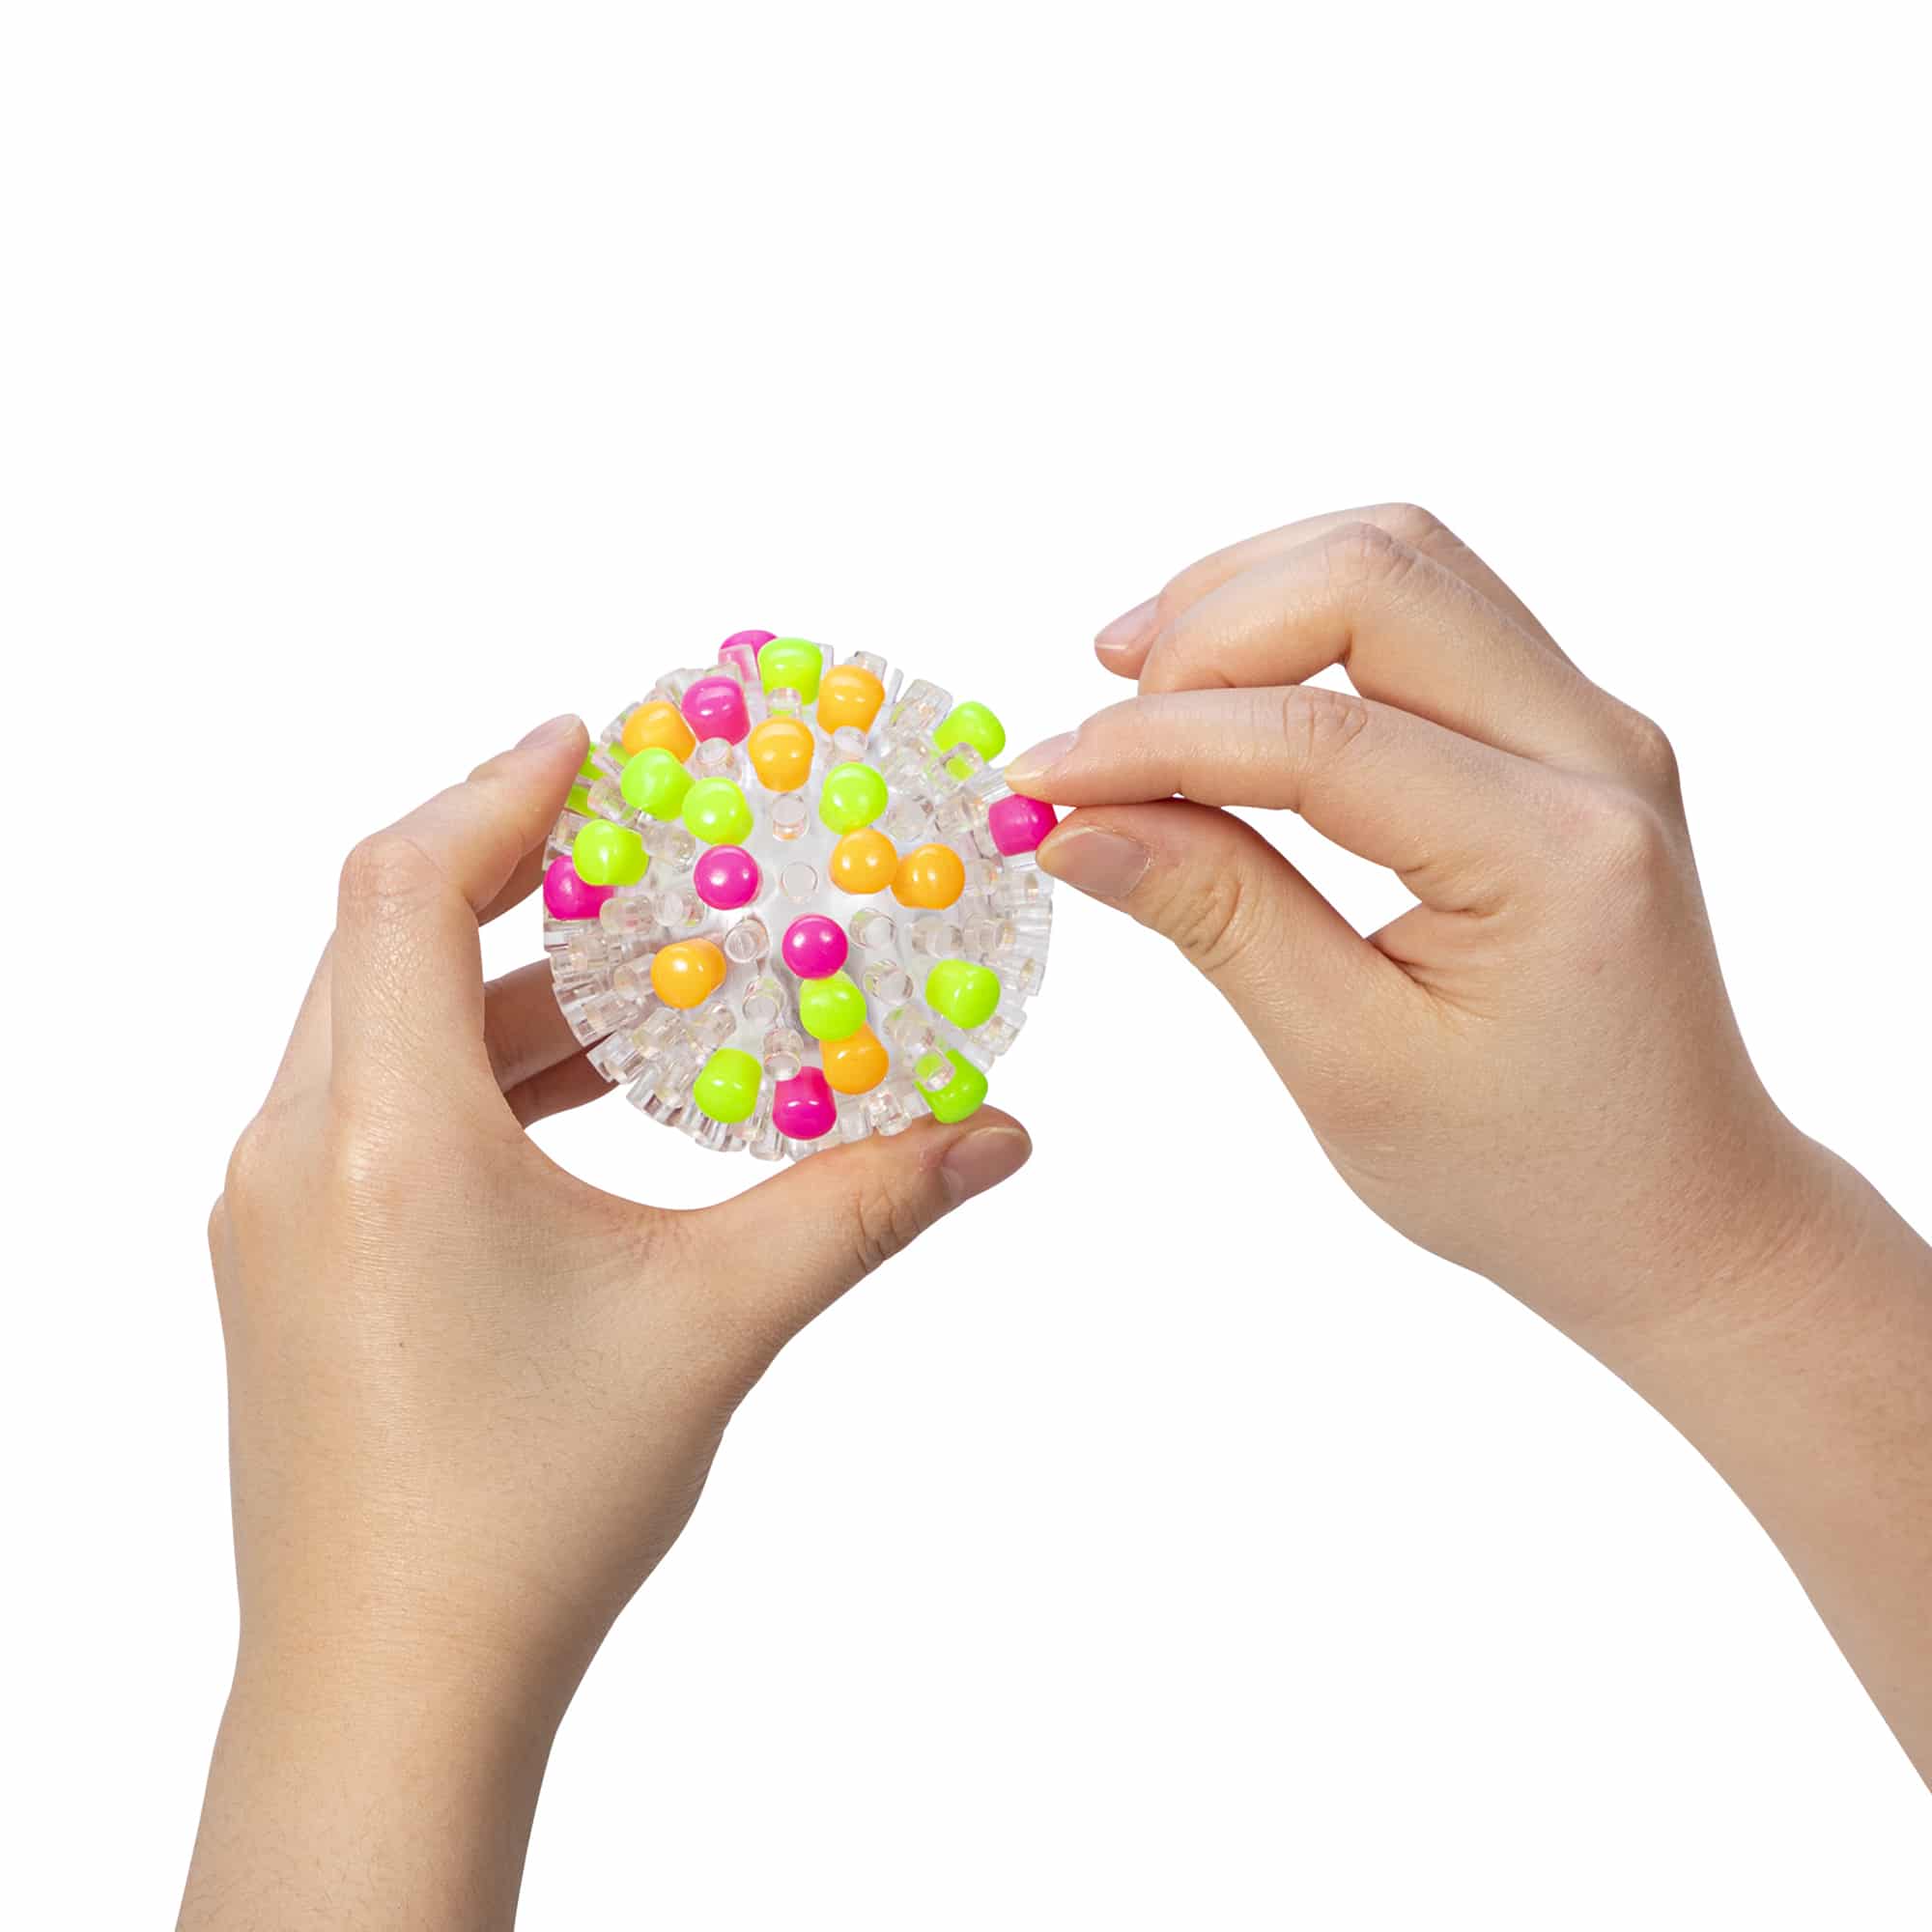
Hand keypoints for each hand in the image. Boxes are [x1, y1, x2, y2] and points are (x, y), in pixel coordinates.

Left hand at [181, 715, 1029, 1926]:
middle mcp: (296, 1151)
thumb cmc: (532, 1510)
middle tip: (631, 836)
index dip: (501, 789)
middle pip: (383, 934)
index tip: (596, 737)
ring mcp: (271, 1213)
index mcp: (383, 1134)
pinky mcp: (285, 1266)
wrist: (390, 1693)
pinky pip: (368, 1106)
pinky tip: (578, 1101)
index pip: (407, 885)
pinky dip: (470, 1069)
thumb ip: (862, 1204)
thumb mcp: (717, 1325)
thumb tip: (997, 1133)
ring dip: (505, 984)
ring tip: (638, 975)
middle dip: (514, 870)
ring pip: (378, 1026)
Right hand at [1012, 505, 1842, 1350]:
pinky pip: (1425, 612)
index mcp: (1558, 858)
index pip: (1319, 739)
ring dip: (1252, 597)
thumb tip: (1075, 821)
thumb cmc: (1524, 1171)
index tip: (1039, 783)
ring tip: (1138, 683)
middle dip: (1208, 628)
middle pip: (1380, 574)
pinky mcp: (1564, 730)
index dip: (1154, 743)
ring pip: (1402, 561)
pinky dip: (1303, 625)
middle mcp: (1598, 753)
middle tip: (1098, 725)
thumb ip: (1218, 919)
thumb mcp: (1349, 1064)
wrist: (1672, 1204)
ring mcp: (1593, 726)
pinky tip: (1223, 691)